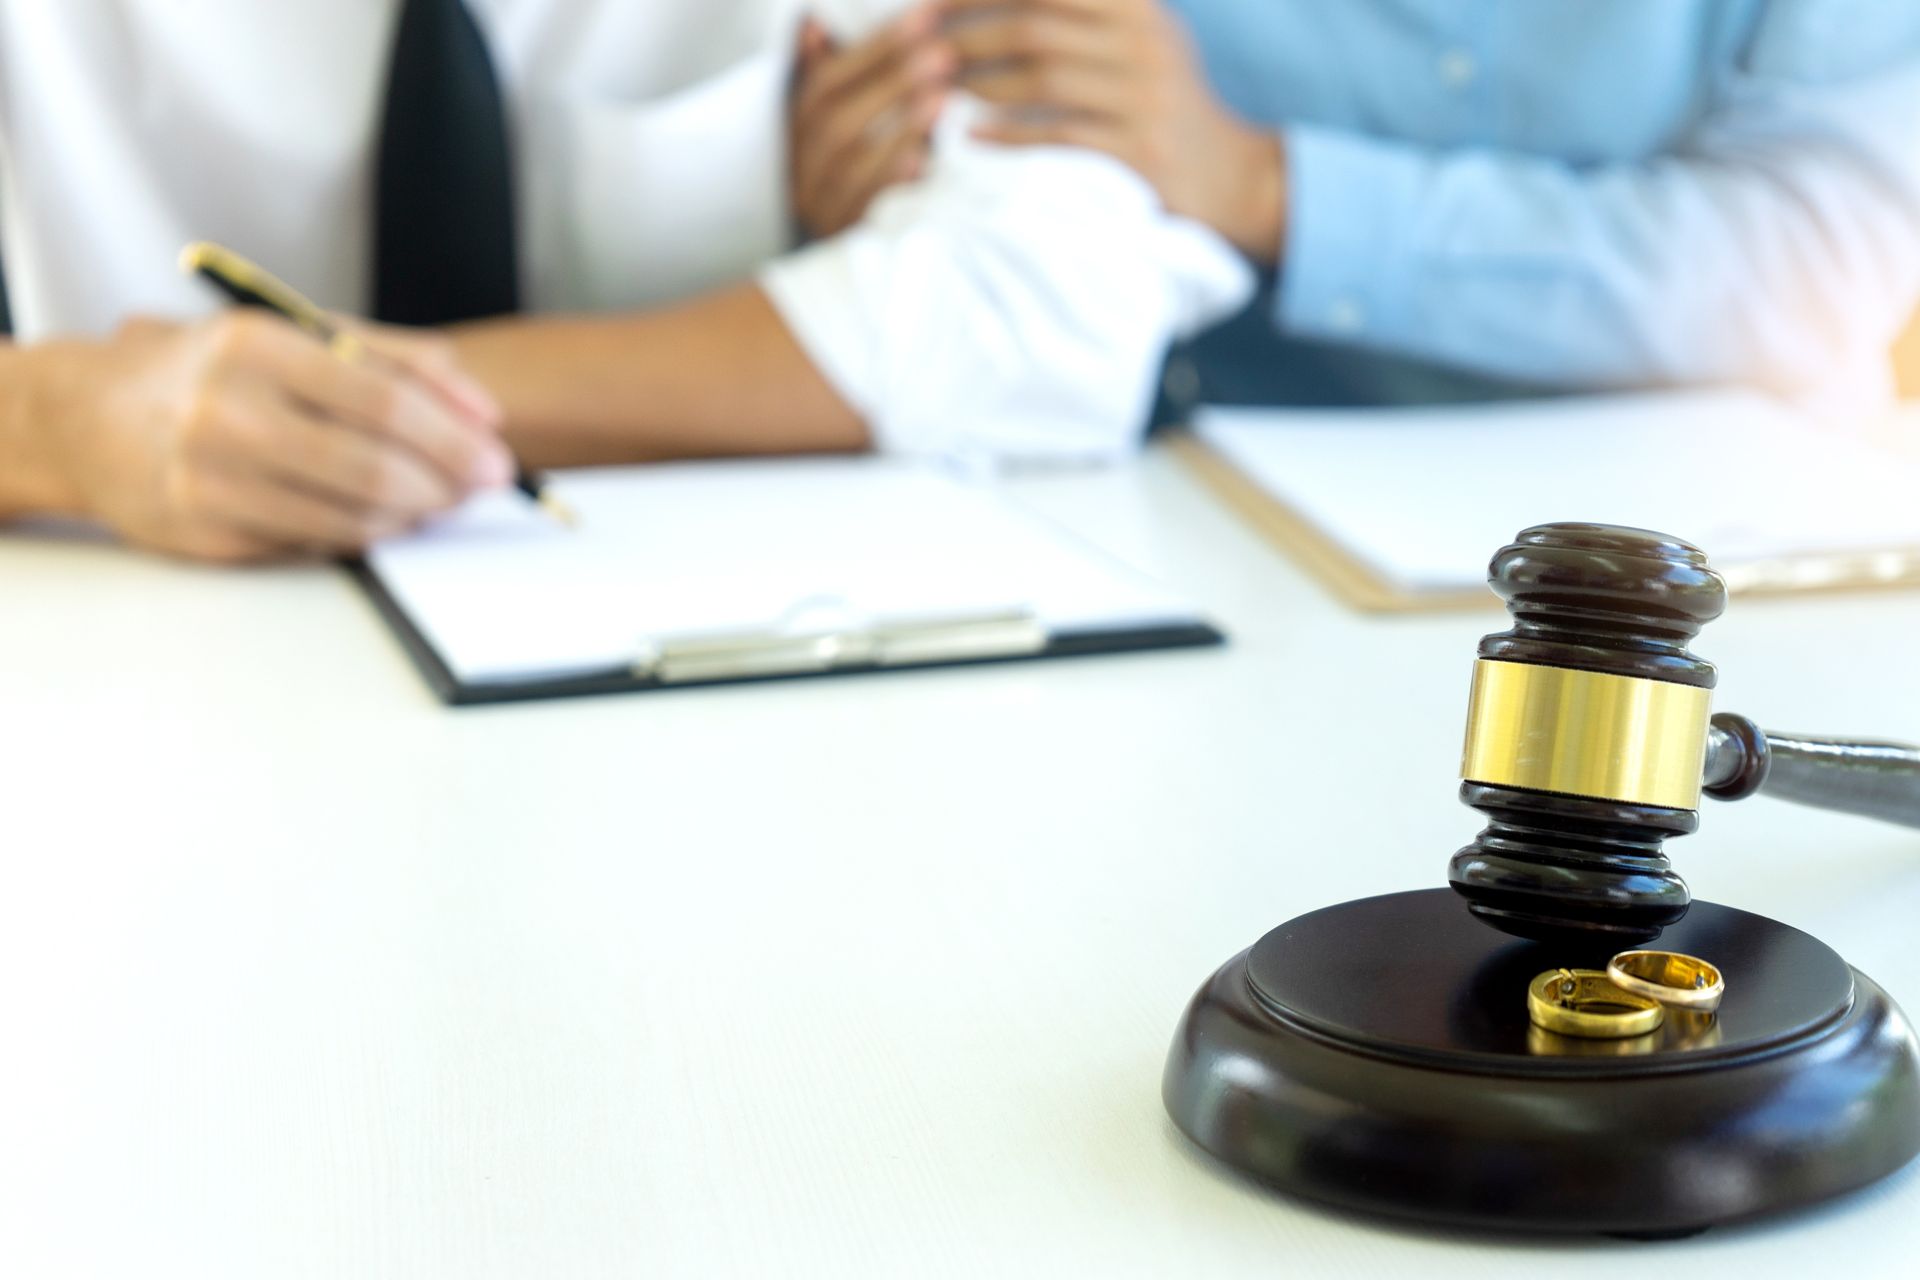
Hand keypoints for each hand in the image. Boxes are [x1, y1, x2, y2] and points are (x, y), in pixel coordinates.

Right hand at [47, 311, 511, 562]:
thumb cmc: (215, 373)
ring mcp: (212, 480)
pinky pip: (319, 543)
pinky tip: (382, 516)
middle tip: (482, 485)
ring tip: (439, 500)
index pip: (385, 398)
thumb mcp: (292, 334)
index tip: (495, 454)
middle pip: (376, 464)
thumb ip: (393, 357)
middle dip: (448, 482)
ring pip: (354, 515)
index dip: (454, 434)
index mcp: (256, 348)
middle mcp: (227, 412)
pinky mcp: (209, 534)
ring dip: (416, 513)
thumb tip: (480, 408)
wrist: (93, 419)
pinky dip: (366, 532)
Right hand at [790, 4, 952, 238]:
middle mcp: (801, 161)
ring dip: (899, 129)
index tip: (924, 19)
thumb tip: (815, 24)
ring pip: (851, 164)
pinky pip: (865, 211)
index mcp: (797, 123)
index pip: (829, 77)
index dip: (876, 47)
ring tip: (941, 100)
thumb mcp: (829, 111)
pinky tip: (924, 164)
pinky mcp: (841, 237)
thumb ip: (825, 68)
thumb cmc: (841, 159)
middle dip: (891, 84)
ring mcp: (819, 202)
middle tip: (942, 56)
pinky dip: (893, 185)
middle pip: (838, 119)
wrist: (827, 242)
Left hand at [946, 0, 1285, 260]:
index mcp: (1136, 7)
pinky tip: (968, 135)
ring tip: (932, 91)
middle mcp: (1144, 43)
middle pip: (1034, 28)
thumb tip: (988, 3)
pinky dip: (1006, 135)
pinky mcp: (1138, 153)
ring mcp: (1143, 99)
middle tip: (915, 51)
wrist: (1229, 175)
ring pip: (1042, 80)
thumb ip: (1079, 10)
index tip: (926, 0)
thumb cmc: (1158, 102)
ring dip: (977, 84)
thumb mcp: (1136, 38)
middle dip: (965, 36)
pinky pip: (1057, 136)